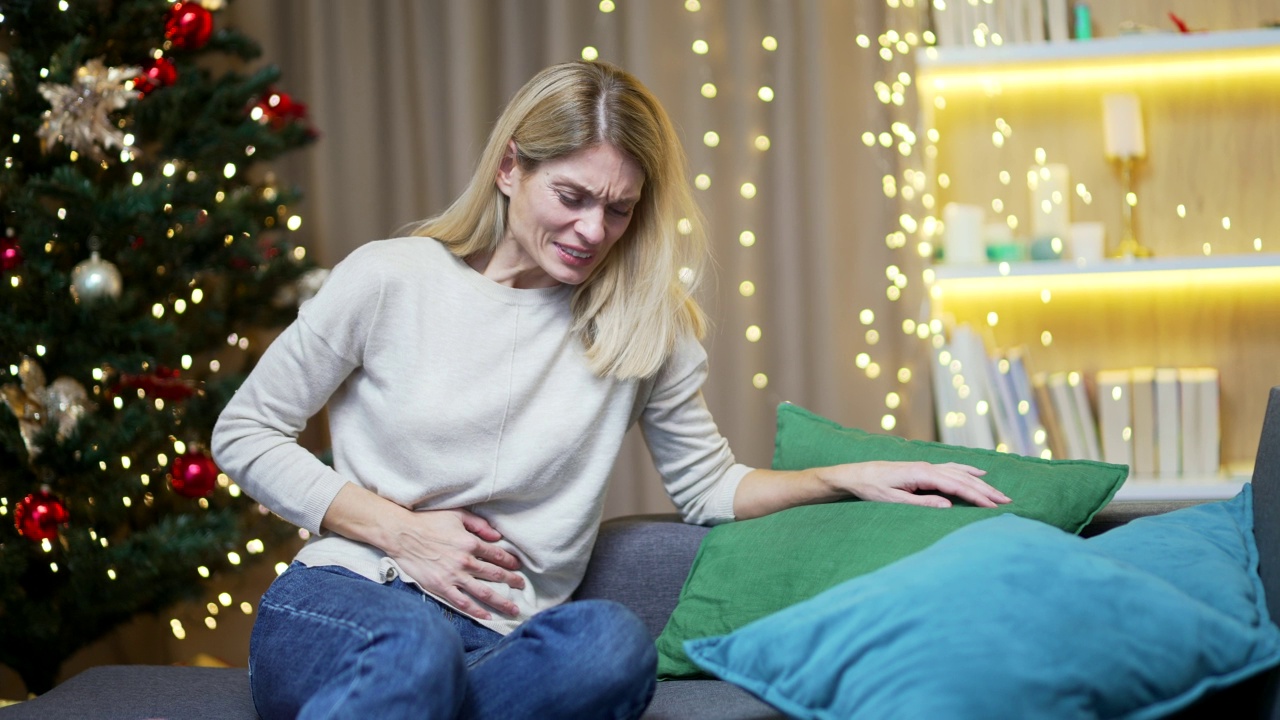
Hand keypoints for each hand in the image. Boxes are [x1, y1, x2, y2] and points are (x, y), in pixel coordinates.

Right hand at [386, 508, 525, 619]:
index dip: (511, 562)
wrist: (401, 534)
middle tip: (522, 586)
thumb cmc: (428, 522)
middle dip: (512, 581)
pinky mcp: (441, 587)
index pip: (497, 555)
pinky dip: (476, 611)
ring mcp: (453, 576)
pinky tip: (488, 617)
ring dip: (501, 601)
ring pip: (483, 592)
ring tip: (514, 608)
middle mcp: (465, 561)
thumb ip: (479, 524)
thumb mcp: (457, 515)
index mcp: (470, 542)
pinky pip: (462, 602)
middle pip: (495, 574)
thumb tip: (497, 536)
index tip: (518, 567)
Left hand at [825, 461, 1009, 508]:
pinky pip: (952, 469)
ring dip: (981, 482)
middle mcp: (927, 466)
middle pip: (963, 478)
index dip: (977, 496)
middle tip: (1007, 501)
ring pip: (960, 473)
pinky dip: (967, 471)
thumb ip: (921, 503)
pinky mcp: (923, 469)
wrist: (854, 475)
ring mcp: (926, 466)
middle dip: (986, 490)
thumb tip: (948, 506)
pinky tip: (979, 472)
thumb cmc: (871, 489)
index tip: (994, 507)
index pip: (956, 486)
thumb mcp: (893, 500)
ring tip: (999, 492)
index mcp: (921, 474)